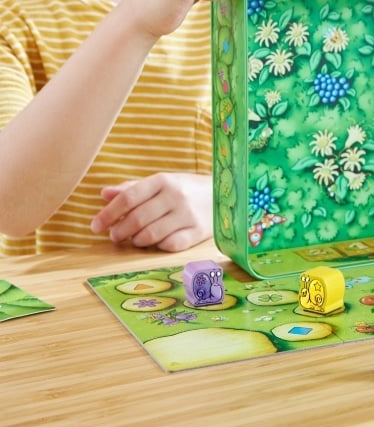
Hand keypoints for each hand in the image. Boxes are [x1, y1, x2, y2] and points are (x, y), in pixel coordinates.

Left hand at [90, 172, 212, 251]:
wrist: (225, 193)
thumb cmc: (186, 189)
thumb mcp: (161, 183)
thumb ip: (132, 189)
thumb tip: (104, 194)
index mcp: (163, 180)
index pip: (128, 197)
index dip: (108, 214)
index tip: (94, 226)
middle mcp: (176, 195)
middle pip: (137, 218)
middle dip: (120, 231)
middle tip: (114, 236)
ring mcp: (188, 214)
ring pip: (151, 234)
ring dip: (137, 240)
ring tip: (134, 240)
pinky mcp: (199, 231)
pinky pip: (170, 245)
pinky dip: (158, 246)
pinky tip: (157, 243)